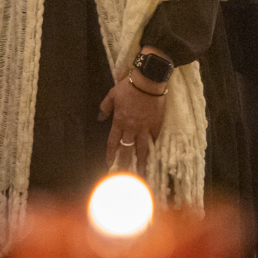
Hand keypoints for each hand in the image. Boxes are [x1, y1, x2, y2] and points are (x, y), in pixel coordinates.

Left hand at [99, 58, 169, 173]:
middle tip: (124, 176)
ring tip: (141, 173)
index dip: (110, 154)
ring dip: (141, 162)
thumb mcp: (112, 94)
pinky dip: (152, 147)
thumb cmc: (129, 86)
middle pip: (127, 150)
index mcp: (119, 121)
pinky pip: (154, 139)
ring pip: (142, 149)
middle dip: (125, 164)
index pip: (113, 142)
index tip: (109, 164)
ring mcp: (145, 128)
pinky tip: (153, 155)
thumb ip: (105, 107)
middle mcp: (132, 128)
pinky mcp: (157, 125)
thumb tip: (100, 117)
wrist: (149, 80)